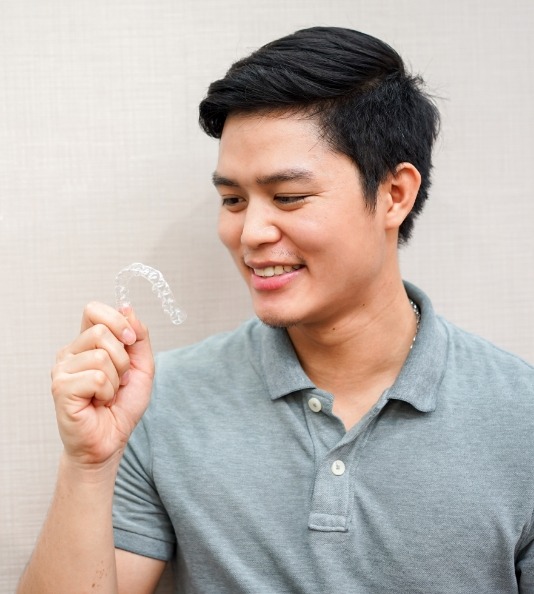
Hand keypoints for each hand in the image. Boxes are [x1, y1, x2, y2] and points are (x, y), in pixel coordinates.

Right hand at [51, 302, 154, 467]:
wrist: (110, 441)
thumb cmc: (121, 406)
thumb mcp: (142, 367)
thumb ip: (139, 337)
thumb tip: (127, 309)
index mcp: (86, 343)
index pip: (94, 310)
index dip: (117, 321)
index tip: (130, 341)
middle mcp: (70, 352)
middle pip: (101, 331)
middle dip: (122, 358)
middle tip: (119, 380)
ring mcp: (62, 369)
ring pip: (101, 356)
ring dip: (116, 379)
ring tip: (108, 394)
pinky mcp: (61, 387)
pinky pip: (97, 378)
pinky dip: (107, 392)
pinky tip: (98, 402)